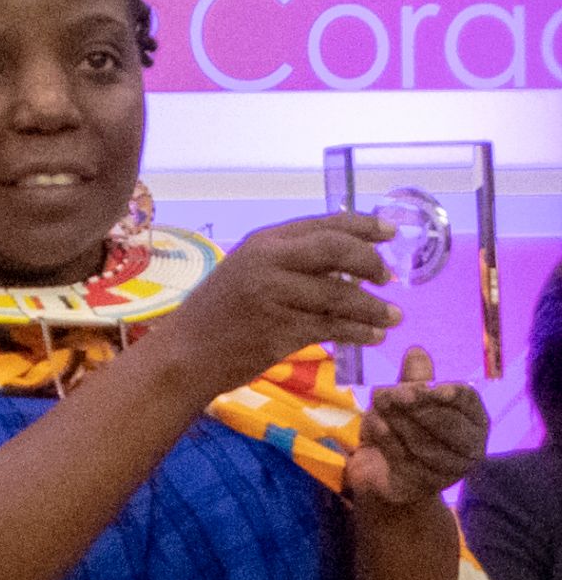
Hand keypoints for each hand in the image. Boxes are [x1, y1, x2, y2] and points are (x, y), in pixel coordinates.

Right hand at [173, 213, 400, 400]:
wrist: (185, 355)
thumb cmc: (216, 315)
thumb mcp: (246, 271)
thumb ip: (287, 261)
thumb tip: (342, 262)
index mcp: (264, 242)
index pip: (324, 224)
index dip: (364, 226)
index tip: (390, 233)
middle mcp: (270, 262)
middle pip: (336, 250)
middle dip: (370, 261)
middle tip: (388, 277)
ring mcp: (274, 297)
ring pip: (340, 295)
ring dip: (373, 307)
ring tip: (393, 316)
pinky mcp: (280, 332)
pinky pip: (332, 328)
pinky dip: (358, 333)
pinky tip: (373, 336)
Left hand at [345, 347, 488, 504]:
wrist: (382, 471)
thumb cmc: (401, 427)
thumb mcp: (404, 399)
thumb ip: (413, 379)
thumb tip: (416, 352)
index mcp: (474, 420)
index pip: (468, 402)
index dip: (449, 393)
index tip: (431, 387)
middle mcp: (469, 448)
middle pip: (448, 424)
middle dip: (416, 406)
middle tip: (388, 392)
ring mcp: (448, 471)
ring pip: (424, 442)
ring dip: (397, 421)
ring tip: (376, 406)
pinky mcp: (422, 485)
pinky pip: (404, 459)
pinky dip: (387, 439)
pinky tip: (374, 425)